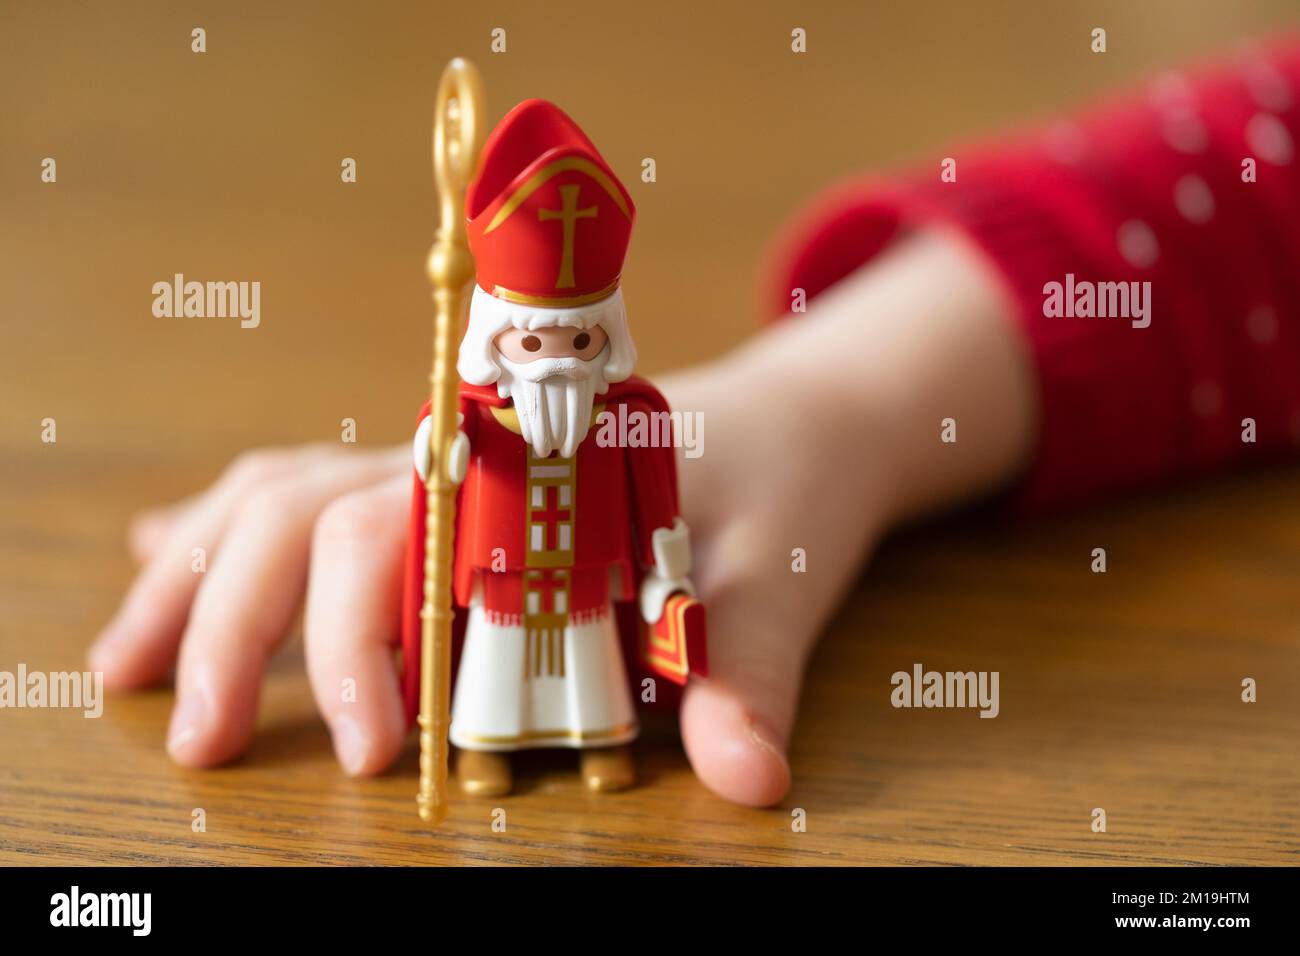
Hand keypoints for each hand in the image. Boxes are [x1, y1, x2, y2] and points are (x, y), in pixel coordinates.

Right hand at [88, 231, 1032, 805]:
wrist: (794, 417)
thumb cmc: (780, 485)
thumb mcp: (777, 572)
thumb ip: (747, 667)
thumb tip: (742, 777)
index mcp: (531, 465)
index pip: (398, 529)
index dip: (364, 639)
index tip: (377, 752)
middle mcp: (465, 457)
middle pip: (307, 509)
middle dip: (241, 622)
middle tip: (205, 742)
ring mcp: (443, 466)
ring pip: (282, 490)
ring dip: (198, 572)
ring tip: (129, 661)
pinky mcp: (443, 486)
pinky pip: (308, 485)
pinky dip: (226, 524)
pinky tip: (166, 550)